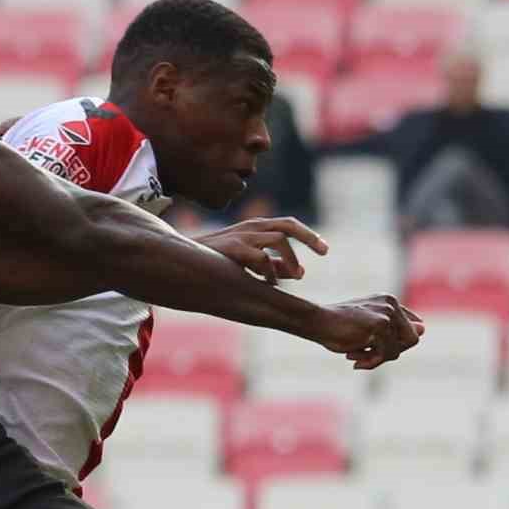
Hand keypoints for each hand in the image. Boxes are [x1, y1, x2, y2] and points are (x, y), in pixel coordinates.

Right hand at [197, 218, 328, 284]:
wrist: (183, 257)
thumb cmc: (219, 260)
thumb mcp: (249, 260)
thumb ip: (274, 265)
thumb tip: (299, 273)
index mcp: (257, 228)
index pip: (289, 225)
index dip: (309, 236)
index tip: (325, 250)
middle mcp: (252, 227)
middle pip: (288, 225)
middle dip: (309, 238)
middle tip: (325, 252)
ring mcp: (242, 236)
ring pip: (278, 239)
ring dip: (290, 258)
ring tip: (297, 275)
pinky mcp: (233, 248)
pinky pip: (260, 256)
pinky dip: (270, 270)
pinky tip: (270, 282)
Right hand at [310, 295, 424, 369]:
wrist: (316, 321)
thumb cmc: (338, 327)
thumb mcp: (368, 330)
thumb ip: (392, 331)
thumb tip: (424, 330)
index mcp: (389, 301)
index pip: (411, 329)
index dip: (395, 345)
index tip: (373, 347)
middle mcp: (391, 303)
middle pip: (410, 340)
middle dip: (389, 353)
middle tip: (365, 356)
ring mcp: (387, 313)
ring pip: (398, 350)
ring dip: (377, 359)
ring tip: (355, 356)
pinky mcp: (380, 325)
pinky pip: (387, 354)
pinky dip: (371, 361)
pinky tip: (353, 357)